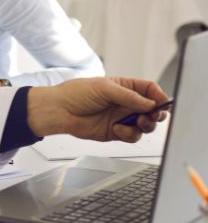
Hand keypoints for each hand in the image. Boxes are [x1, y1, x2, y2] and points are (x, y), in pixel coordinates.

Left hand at [27, 77, 169, 142]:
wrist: (60, 111)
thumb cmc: (76, 93)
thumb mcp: (104, 88)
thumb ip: (129, 96)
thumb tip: (150, 103)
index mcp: (123, 86)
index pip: (148, 90)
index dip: (158, 96)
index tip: (163, 103)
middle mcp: (124, 102)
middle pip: (152, 109)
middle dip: (156, 113)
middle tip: (152, 116)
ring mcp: (121, 117)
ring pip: (145, 124)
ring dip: (145, 125)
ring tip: (138, 122)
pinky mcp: (116, 132)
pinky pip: (132, 136)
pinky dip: (129, 134)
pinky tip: (118, 130)